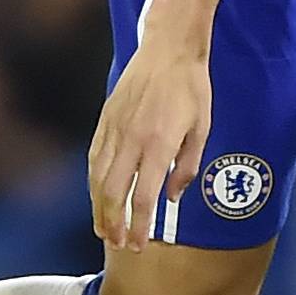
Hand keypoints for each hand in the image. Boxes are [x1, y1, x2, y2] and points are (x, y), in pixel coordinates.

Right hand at [88, 34, 211, 251]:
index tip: (138, 244)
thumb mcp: (202, 129)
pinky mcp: (105, 120)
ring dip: (98, 207)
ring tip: (102, 227)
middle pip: (113, 193)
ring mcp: (114, 129)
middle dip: (112, 223)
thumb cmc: (191, 88)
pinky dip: (93, 182)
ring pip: (98, 178)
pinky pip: (94, 158)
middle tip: (117, 243)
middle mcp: (131, 140)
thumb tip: (172, 198)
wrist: (168, 49)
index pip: (144, 196)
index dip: (139, 226)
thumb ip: (186, 167)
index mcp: (158, 144)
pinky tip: (97, 195)